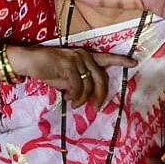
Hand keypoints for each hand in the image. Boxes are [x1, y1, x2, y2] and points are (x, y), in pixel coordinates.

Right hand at [12, 44, 136, 108]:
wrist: (29, 60)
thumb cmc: (48, 68)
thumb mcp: (67, 76)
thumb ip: (79, 82)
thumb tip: (88, 97)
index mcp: (85, 56)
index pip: (106, 57)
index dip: (121, 60)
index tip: (134, 63)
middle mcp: (83, 55)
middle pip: (101, 78)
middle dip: (101, 95)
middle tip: (97, 108)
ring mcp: (75, 59)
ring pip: (88, 84)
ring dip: (82, 98)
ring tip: (74, 102)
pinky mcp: (67, 65)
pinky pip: (77, 86)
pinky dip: (74, 96)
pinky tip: (67, 97)